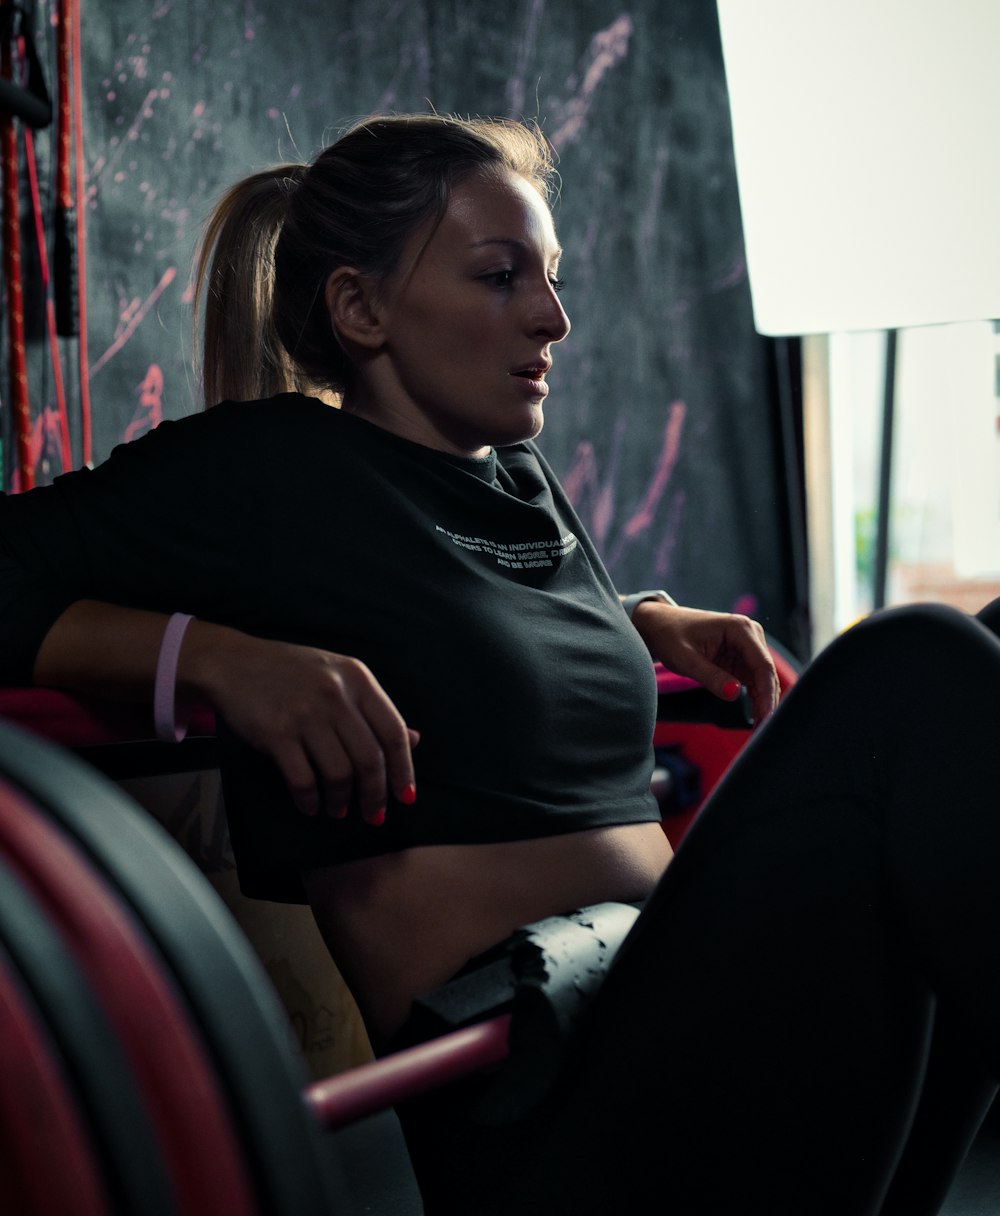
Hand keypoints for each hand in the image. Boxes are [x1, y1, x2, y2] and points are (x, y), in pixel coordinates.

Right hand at [186, 625, 417, 822]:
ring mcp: (306, 714)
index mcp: (358, 678)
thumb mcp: (339, 676)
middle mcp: (335, 694)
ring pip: (339, 774)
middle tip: (374, 815)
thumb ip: (374, 708)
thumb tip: (415, 740)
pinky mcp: (276, 733)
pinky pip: (303, 780)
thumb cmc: (292, 671)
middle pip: (370, 759)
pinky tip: (311, 806)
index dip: (404, 769)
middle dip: (375, 796)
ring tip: (339, 810)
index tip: (406, 796)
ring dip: (342, 801)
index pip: (394, 732)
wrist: (234, 663)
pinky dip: (310, 800)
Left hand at [630, 601, 778, 725]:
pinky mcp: (741, 659)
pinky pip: (753, 681)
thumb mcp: (686, 659)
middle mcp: (749, 635)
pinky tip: (754, 717)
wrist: (659, 626)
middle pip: (766, 674)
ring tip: (758, 727)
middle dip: (766, 702)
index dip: (767, 693)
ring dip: (762, 703)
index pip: (762, 665)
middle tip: (762, 729)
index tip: (766, 716)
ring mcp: (747, 647)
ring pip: (763, 680)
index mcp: (739, 628)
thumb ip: (711, 677)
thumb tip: (734, 694)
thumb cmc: (670, 635)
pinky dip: (754, 699)